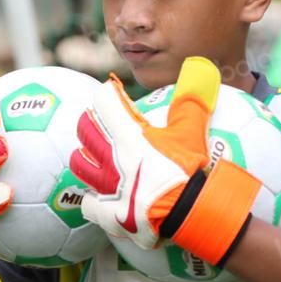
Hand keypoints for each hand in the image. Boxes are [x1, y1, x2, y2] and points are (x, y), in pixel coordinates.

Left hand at [70, 57, 260, 265]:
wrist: (187, 212)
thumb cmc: (188, 171)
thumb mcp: (192, 132)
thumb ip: (191, 100)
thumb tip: (200, 68)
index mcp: (127, 134)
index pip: (104, 101)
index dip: (110, 95)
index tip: (117, 96)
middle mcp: (109, 158)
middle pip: (85, 130)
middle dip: (91, 123)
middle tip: (104, 124)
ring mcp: (106, 187)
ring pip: (80, 165)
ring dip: (86, 158)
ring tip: (96, 159)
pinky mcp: (108, 213)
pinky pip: (88, 204)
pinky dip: (94, 201)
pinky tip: (102, 199)